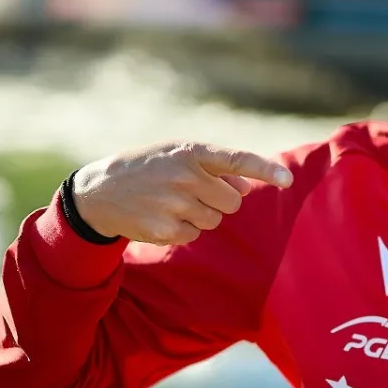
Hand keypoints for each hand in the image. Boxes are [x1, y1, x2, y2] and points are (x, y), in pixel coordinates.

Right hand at [71, 141, 291, 245]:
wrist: (100, 191)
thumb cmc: (149, 167)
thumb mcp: (178, 154)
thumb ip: (215, 166)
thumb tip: (246, 187)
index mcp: (191, 152)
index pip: (237, 160)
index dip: (265, 170)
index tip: (287, 179)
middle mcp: (185, 176)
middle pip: (232, 201)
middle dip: (220, 200)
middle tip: (193, 192)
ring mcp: (175, 204)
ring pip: (215, 219)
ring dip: (201, 214)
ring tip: (172, 202)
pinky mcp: (165, 230)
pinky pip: (195, 235)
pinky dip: (184, 229)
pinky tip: (162, 216)